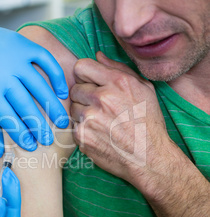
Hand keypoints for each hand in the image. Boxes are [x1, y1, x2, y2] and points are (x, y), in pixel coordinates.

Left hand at [0, 20, 68, 156]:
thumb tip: (0, 152)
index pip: (6, 115)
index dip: (20, 133)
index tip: (31, 146)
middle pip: (24, 102)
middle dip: (38, 125)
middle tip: (48, 140)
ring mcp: (13, 54)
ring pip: (38, 84)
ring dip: (52, 105)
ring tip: (62, 123)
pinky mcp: (22, 42)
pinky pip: (45, 60)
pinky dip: (56, 76)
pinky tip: (62, 92)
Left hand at [70, 51, 175, 191]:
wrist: (148, 157)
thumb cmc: (147, 122)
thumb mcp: (143, 89)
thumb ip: (119, 69)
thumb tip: (97, 56)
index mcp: (117, 82)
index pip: (81, 66)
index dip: (84, 75)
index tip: (90, 83)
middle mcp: (102, 98)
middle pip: (74, 88)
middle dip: (83, 96)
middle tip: (99, 107)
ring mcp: (90, 118)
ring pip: (72, 107)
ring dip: (82, 113)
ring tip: (101, 121)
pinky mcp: (82, 136)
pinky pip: (73, 125)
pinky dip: (82, 129)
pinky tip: (98, 133)